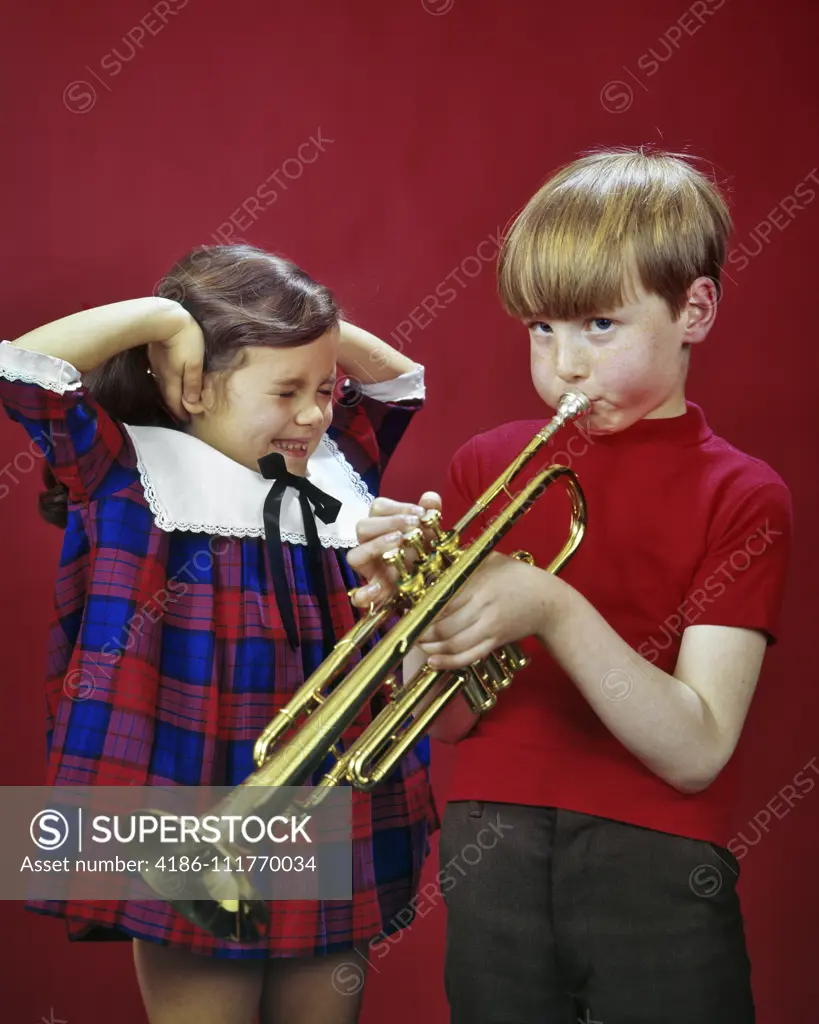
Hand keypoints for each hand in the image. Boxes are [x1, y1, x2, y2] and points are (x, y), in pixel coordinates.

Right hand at [146, 309, 204, 421]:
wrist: (166, 317)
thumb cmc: (186, 339)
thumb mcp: (194, 363)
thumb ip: (193, 383)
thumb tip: (192, 404)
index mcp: (172, 379)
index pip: (175, 402)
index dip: (181, 412)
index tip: (186, 421)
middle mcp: (162, 374)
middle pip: (167, 395)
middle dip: (174, 406)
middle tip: (182, 414)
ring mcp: (156, 364)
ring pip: (162, 385)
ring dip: (169, 394)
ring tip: (176, 400)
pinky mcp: (154, 355)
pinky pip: (160, 374)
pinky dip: (166, 382)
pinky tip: (168, 380)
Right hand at [346, 492, 441, 607]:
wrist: (435, 586)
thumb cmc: (426, 553)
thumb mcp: (432, 533)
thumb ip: (431, 513)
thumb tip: (430, 497)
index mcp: (383, 527)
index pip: (378, 508)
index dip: (397, 507)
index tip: (419, 513)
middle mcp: (371, 546)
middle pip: (363, 527)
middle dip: (388, 523)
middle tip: (413, 526)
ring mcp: (370, 570)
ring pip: (354, 556)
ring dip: (375, 547)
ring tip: (398, 545)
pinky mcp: (375, 594)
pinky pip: (358, 595)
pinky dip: (364, 593)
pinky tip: (377, 590)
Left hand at [417, 552, 556, 669]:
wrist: (548, 600)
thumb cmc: (517, 575)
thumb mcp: (491, 560)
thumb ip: (464, 561)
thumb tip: (434, 558)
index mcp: (478, 584)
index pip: (442, 600)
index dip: (421, 609)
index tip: (406, 611)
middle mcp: (483, 607)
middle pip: (444, 625)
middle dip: (422, 631)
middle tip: (407, 631)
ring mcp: (490, 627)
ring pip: (454, 644)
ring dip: (432, 648)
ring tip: (418, 644)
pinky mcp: (495, 641)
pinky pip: (469, 656)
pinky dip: (449, 662)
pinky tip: (434, 662)